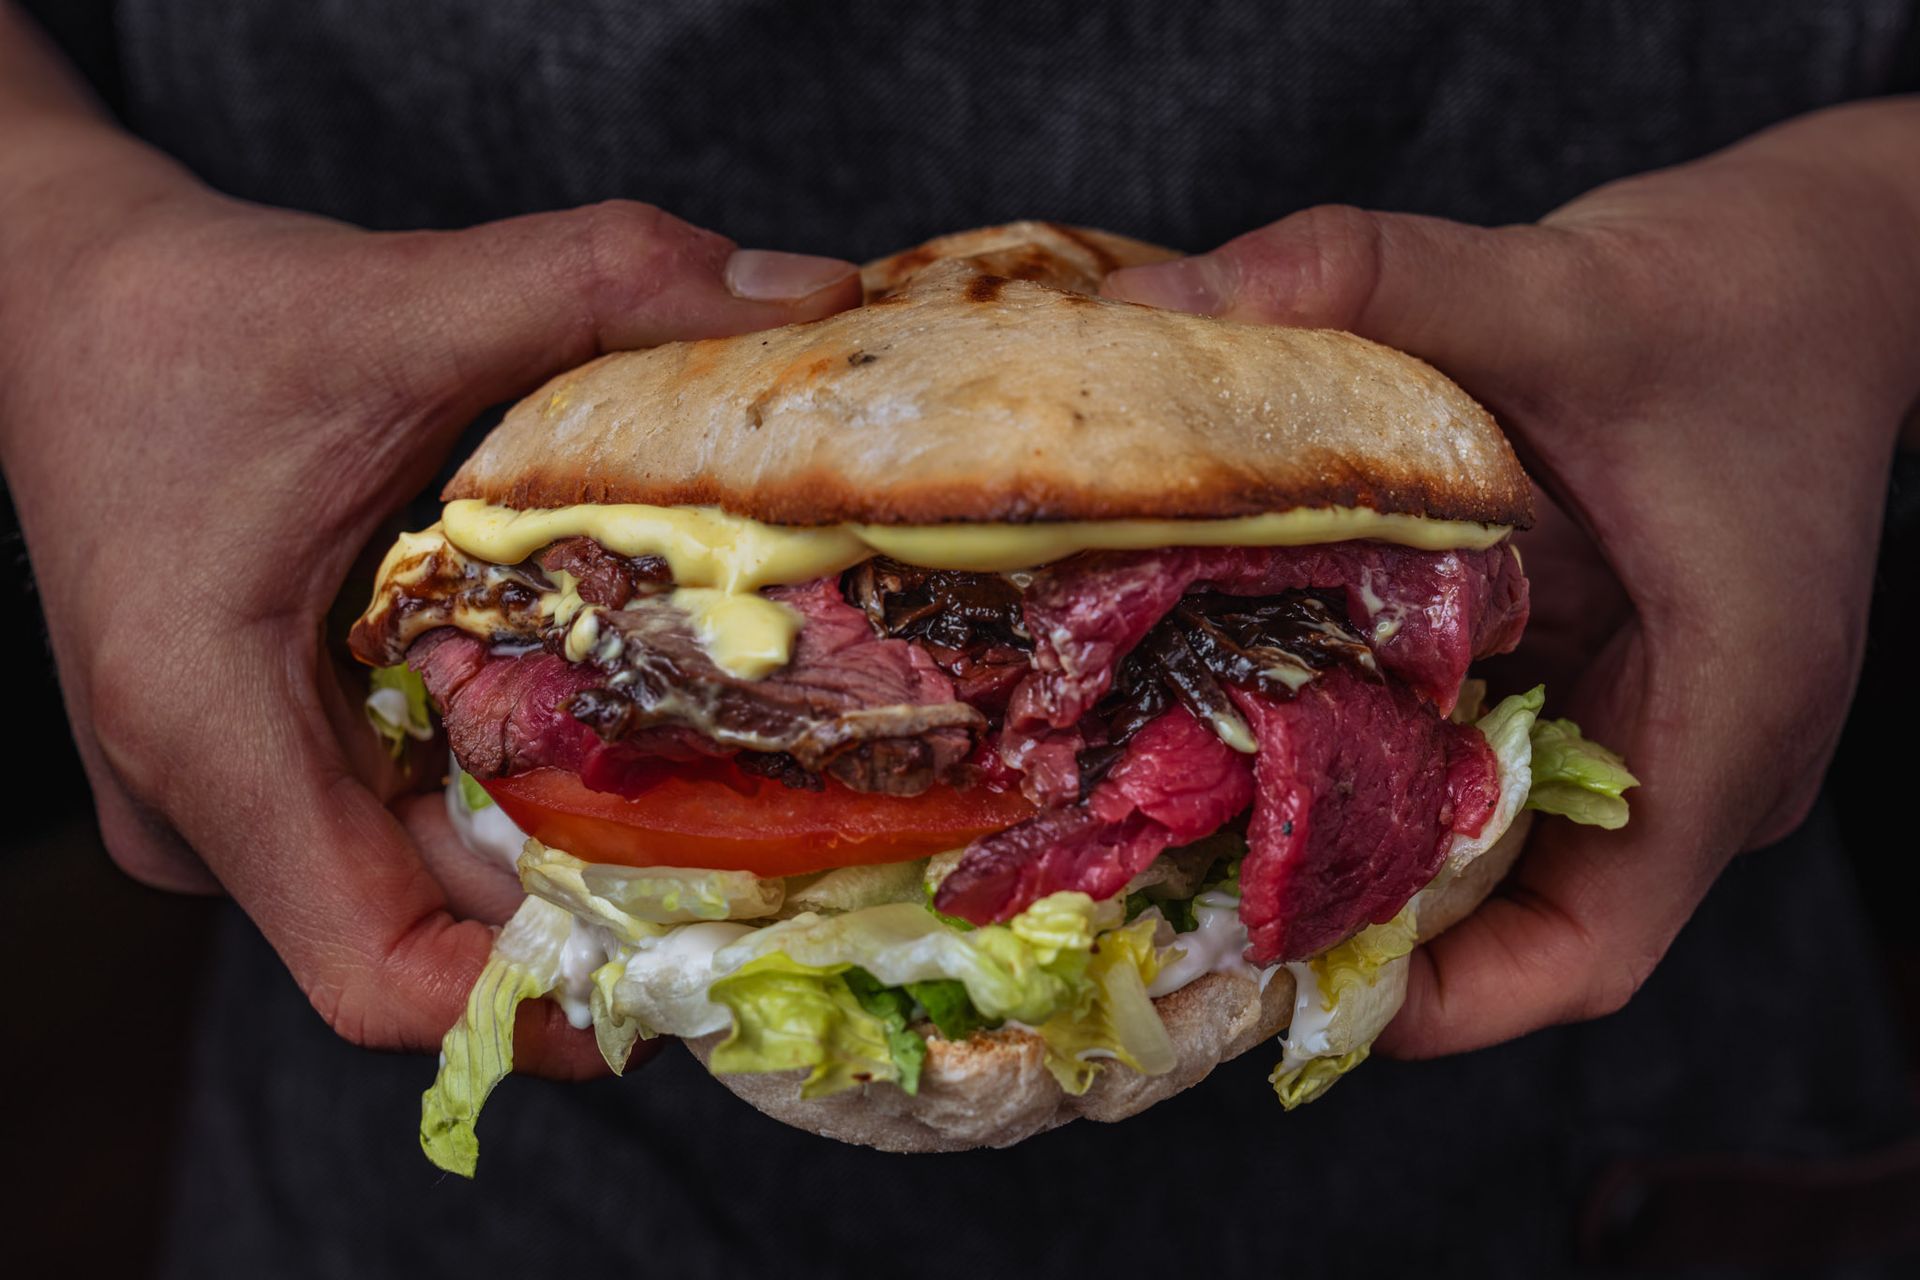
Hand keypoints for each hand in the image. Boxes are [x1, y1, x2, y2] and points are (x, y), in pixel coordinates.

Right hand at [0, 19, 861, 1071]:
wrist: (62, 298)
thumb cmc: (189, 315)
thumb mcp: (404, 295)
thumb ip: (607, 281)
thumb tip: (812, 292)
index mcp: (213, 735)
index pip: (384, 976)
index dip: (545, 1008)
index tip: (697, 963)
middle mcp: (208, 799)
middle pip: (441, 924)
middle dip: (607, 900)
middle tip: (777, 849)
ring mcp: (224, 789)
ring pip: (428, 873)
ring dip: (566, 842)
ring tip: (728, 788)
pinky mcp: (252, 752)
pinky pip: (398, 813)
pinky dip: (505, 788)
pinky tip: (615, 727)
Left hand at [1106, 99, 1919, 1055]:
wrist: (1823, 261)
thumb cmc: (1732, 290)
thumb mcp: (1548, 283)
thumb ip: (1359, 277)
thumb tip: (1145, 309)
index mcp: (1719, 715)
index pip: (1584, 947)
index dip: (1436, 995)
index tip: (1280, 972)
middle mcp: (1685, 754)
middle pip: (1507, 907)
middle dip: (1348, 904)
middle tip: (1182, 880)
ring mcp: (1646, 723)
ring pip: (1486, 835)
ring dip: (1351, 824)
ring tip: (1189, 805)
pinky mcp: (1605, 676)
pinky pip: (1484, 752)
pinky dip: (1380, 741)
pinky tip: (1262, 696)